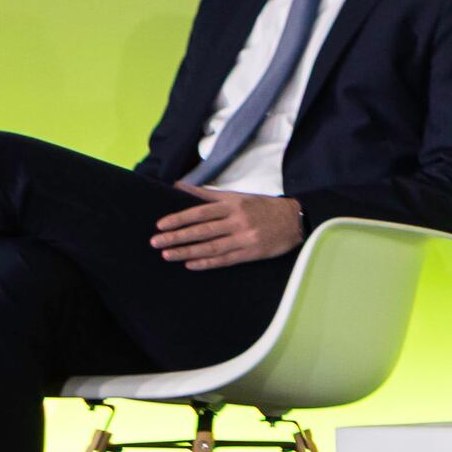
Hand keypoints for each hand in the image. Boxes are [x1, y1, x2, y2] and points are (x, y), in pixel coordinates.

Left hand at [151, 188, 303, 268]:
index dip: (179, 219)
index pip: (200, 212)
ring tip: (167, 255)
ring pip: (211, 247)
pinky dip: (207, 263)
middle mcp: (237, 221)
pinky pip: (225, 260)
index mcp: (233, 205)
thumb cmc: (263, 206)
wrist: (295, 220)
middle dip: (177, 237)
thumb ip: (208, 194)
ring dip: (187, 252)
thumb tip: (180, 186)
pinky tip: (190, 264)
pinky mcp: (251, 253)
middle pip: (202, 231)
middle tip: (156, 242)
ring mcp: (244, 238)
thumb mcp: (238, 196)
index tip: (160, 225)